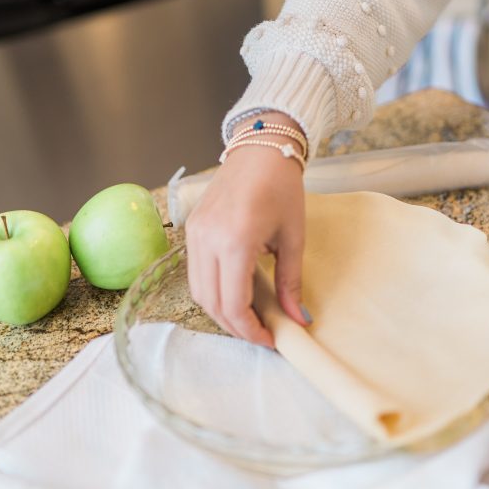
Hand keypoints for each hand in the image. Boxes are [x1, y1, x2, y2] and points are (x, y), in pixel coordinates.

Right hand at [185, 113, 306, 346]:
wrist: (261, 148)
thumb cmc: (282, 188)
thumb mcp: (293, 237)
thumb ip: (291, 282)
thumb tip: (298, 321)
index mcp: (235, 241)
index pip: (233, 304)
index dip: (250, 330)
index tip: (270, 340)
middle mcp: (207, 239)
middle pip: (211, 303)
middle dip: (235, 326)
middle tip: (260, 334)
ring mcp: (194, 233)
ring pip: (198, 291)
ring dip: (220, 311)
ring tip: (248, 317)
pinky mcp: (190, 227)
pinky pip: (194, 271)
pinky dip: (212, 290)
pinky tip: (234, 292)